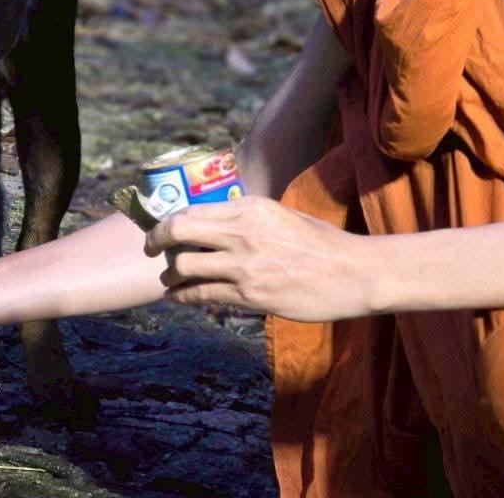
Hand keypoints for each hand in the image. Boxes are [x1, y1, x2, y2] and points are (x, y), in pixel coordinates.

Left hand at [143, 196, 374, 321]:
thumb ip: (247, 219)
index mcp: (250, 207)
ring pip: (184, 266)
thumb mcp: (280, 215)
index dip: (169, 219)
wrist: (353, 273)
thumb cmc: (321, 243)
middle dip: (156, 240)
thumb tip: (214, 224)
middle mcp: (242, 232)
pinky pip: (203, 294)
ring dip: (169, 274)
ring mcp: (245, 265)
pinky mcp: (251, 295)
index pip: (194, 208)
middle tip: (150, 248)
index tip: (160, 227)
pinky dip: (184, 296)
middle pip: (179, 230)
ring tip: (168, 279)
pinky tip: (180, 296)